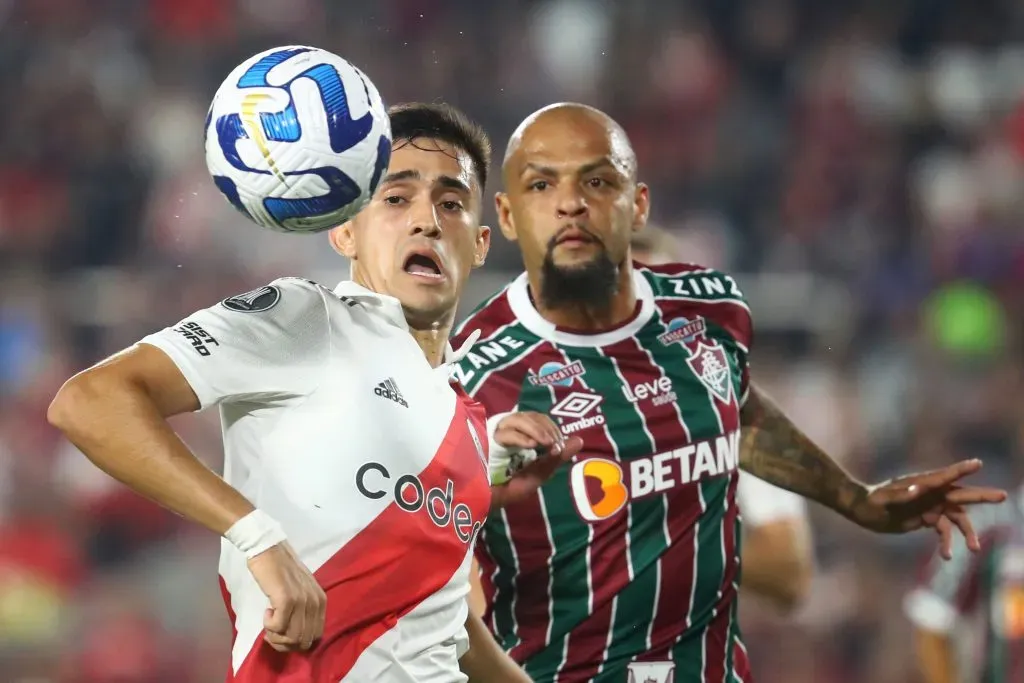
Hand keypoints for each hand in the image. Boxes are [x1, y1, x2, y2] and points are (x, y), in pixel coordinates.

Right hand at [247, 542, 326, 652]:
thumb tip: (297, 636)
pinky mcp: (286, 599)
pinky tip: (266, 612)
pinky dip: (269, 626)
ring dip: (275, 636)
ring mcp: (302, 601)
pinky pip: (278, 627)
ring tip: (268, 622)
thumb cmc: (281, 570)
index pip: (315, 637)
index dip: (296, 641)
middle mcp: (315, 602)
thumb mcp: (301, 590)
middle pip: (303, 641)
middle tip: (271, 631)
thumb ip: (304, 610)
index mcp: (321, 601)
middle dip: (284, 643)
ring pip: (291, 638)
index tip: (282, 633)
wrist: (268, 550)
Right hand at [489, 412, 582, 509]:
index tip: (558, 442)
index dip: (550, 427)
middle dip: (545, 428)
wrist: (484, 503)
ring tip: (546, 443)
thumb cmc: (509, 491)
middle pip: (528, 416)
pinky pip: (505, 433)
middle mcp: (507, 431)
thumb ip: (556, 457)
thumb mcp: (538, 474)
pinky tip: (531, 446)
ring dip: (535, 429)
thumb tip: (579, 440)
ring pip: (517, 419)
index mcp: (520, 437)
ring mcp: (495, 435)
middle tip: (553, 443)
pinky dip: (521, 438)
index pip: (537, 419)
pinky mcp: (484, 441)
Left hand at [848, 459, 1006, 558]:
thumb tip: (918, 490)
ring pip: (957, 518)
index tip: (978, 463)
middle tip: (1003, 496)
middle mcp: (931, 493)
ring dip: (968, 533)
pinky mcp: (928, 519)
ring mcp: (932, 506)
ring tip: (975, 549)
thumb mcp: (885, 498)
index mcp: (923, 484)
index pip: (945, 476)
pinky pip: (944, 531)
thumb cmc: (873, 500)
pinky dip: (947, 543)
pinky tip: (947, 556)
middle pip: (961, 495)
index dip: (962, 470)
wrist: (864, 510)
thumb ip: (901, 495)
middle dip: (982, 496)